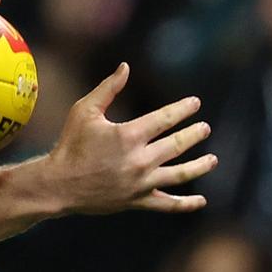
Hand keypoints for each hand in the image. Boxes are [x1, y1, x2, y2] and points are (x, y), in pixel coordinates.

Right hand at [45, 63, 216, 214]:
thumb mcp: (84, 111)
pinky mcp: (137, 201)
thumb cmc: (70, 144)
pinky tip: (201, 201)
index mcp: (129, 135)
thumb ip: (108, 89)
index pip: (165, 119)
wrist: (58, 184)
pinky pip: (167, 204)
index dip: (183, 109)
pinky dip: (185, 204)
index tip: (195, 103)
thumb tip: (126, 66)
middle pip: (177, 146)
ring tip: (213, 159)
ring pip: (180, 175)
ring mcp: (141, 183)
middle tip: (205, 128)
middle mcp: (139, 160)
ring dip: (200, 166)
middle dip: (194, 135)